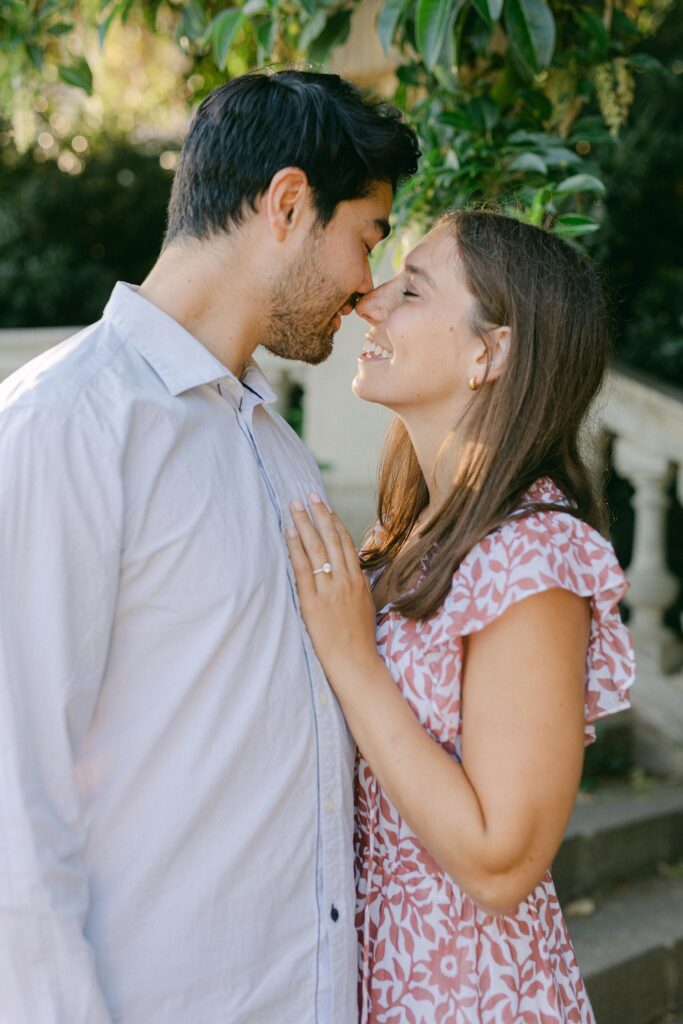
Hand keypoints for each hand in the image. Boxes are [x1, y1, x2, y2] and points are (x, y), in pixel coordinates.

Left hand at [285, 494, 379, 687]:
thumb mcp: (364, 606)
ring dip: (304, 524)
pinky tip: (288, 533)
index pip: (346, 543)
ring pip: (317, 548)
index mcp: (359, 581)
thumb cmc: (359, 640)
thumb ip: (355, 586)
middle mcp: (346, 580)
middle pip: (331, 539)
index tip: (325, 506)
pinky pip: (303, 569)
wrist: (356, 663)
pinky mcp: (314, 602)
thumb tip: (347, 571)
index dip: (334, 522)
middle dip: (319, 514)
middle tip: (308, 495)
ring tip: (294, 506)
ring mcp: (330, 590)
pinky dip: (295, 548)